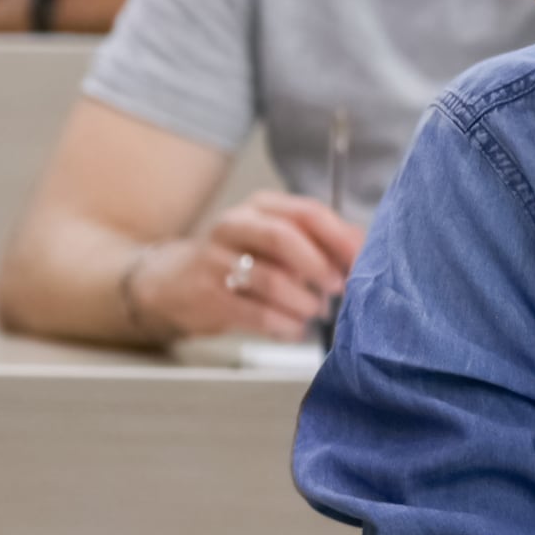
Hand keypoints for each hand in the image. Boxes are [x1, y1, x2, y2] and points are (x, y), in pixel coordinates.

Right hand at [129, 194, 366, 341]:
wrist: (171, 282)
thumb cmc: (239, 260)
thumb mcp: (275, 240)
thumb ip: (318, 242)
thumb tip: (363, 253)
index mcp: (261, 206)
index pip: (307, 212)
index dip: (339, 238)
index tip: (361, 262)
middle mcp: (236, 225)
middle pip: (284, 237)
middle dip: (318, 266)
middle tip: (338, 288)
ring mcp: (217, 260)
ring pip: (270, 279)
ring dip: (302, 302)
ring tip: (313, 312)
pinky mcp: (209, 295)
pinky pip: (256, 313)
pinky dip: (283, 325)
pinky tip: (293, 329)